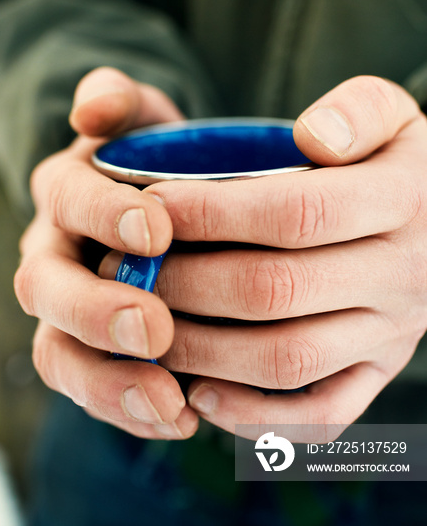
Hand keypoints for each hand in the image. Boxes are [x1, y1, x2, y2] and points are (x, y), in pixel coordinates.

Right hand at [14, 67, 198, 438]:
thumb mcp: (142, 117)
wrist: (163, 202)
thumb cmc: (157, 158)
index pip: (67, 201)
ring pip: (61, 354)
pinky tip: (186, 419)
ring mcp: (68, 311)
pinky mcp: (93, 354)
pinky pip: (97, 390)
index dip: (104, 216)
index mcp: (64, 195)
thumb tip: (93, 108)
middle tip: (154, 328)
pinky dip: (134, 410)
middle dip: (97, 312)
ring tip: (171, 405)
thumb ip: (118, 100)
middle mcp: (54, 255)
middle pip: (47, 291)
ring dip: (110, 383)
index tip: (159, 230)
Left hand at [129, 76, 426, 436]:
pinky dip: (253, 414)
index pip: (296, 213)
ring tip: (143, 323)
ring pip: (286, 360)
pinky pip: (318, 415)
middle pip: (276, 290)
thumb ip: (358, 110)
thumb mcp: (390, 113)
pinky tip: (197, 393)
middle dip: (187, 281)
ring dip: (201, 349)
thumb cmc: (394, 161)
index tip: (150, 205)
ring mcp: (391, 335)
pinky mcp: (378, 372)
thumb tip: (313, 137)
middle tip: (126, 267)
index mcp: (403, 203)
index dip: (213, 212)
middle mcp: (402, 277)